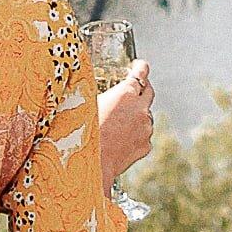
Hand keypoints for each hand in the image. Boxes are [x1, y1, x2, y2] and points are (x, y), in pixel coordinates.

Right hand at [93, 57, 154, 181]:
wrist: (91, 166)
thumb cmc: (82, 133)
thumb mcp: (86, 104)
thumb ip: (96, 92)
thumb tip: (89, 84)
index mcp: (126, 93)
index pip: (141, 72)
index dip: (140, 67)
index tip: (139, 65)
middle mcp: (140, 109)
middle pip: (149, 91)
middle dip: (142, 88)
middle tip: (135, 88)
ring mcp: (146, 128)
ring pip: (146, 115)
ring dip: (137, 114)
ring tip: (119, 122)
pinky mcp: (146, 145)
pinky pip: (144, 134)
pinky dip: (136, 133)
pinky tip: (121, 139)